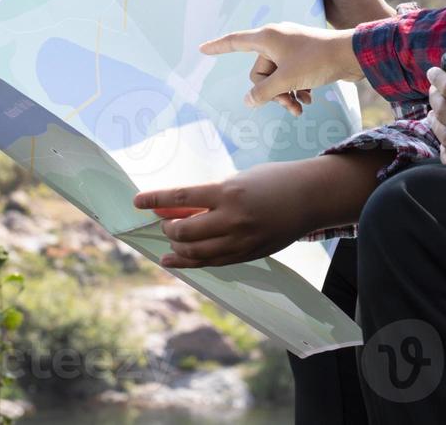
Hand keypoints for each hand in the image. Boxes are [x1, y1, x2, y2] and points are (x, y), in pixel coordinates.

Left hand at [134, 157, 373, 267]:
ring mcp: (240, 241)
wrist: (309, 198)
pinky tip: (172, 259)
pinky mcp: (247, 255)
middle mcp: (232, 219)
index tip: (136, 201)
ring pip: (194, 252)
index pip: (181, 198)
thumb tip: (172, 209)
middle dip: (168, 228)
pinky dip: (188, 262)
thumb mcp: (237, 181)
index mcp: (228, 192)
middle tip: (165, 222)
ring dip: (176, 246)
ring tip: (170, 239)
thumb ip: (206, 197)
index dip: (154, 199)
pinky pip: (210, 263)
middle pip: (183, 231)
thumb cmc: (271, 181)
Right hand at [199, 22, 362, 115]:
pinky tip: (309, 99)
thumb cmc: (317, 61)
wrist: (352, 55)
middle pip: (259, 71)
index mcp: (267, 38)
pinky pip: (290, 75)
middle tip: (289, 105)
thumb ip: (263, 92)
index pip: (235, 41)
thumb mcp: (286, 80)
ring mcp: (292, 48)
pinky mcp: (305, 56)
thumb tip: (249, 100)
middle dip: (271, 92)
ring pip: (276, 76)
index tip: (202, 49)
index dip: (218, 47)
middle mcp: (277, 39)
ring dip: (285, 94)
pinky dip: (296, 88)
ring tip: (300, 107)